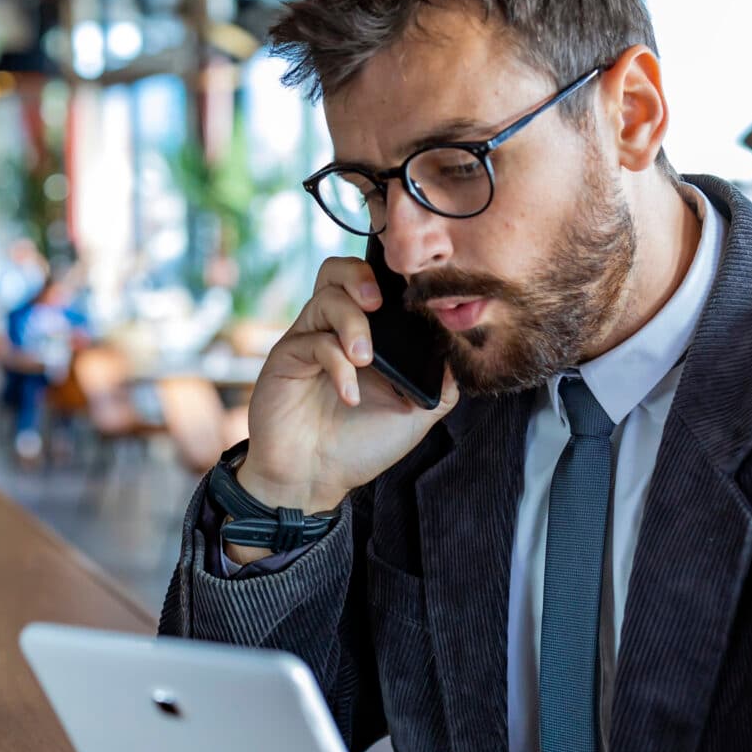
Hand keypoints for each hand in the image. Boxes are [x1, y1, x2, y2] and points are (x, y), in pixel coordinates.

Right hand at [237, 257, 457, 523]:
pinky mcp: (286, 359)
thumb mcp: (416, 414)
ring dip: (352, 323)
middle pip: (337, 270)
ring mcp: (307, 341)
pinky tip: (349, 395)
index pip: (374, 282)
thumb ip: (441, 380)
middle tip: (379, 303)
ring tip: (365, 359)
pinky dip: (336, 364)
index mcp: (364, 334)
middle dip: (361, 276)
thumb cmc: (359, 445)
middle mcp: (332, 330)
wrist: (313, 481)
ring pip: (325, 298)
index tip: (417, 294)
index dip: (393, 279)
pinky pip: (312, 341)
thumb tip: (465, 345)